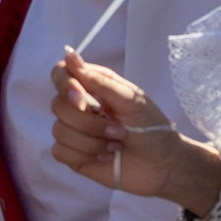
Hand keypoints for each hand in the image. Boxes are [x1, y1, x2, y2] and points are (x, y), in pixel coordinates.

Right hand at [50, 50, 220, 210]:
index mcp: (93, 87)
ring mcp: (75, 132)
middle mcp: (80, 107)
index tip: (79, 95)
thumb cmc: (152, 128)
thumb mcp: (130, 99)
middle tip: (117, 128)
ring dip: (93, 140)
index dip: (63, 83)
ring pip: (59, 130)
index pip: (60, 74)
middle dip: (88, 121)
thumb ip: (98, 80)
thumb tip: (69, 55)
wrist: (163, 165)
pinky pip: (60, 151)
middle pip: (57, 105)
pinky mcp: (74, 155)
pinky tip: (106, 155)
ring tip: (118, 143)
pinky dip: (85, 154)